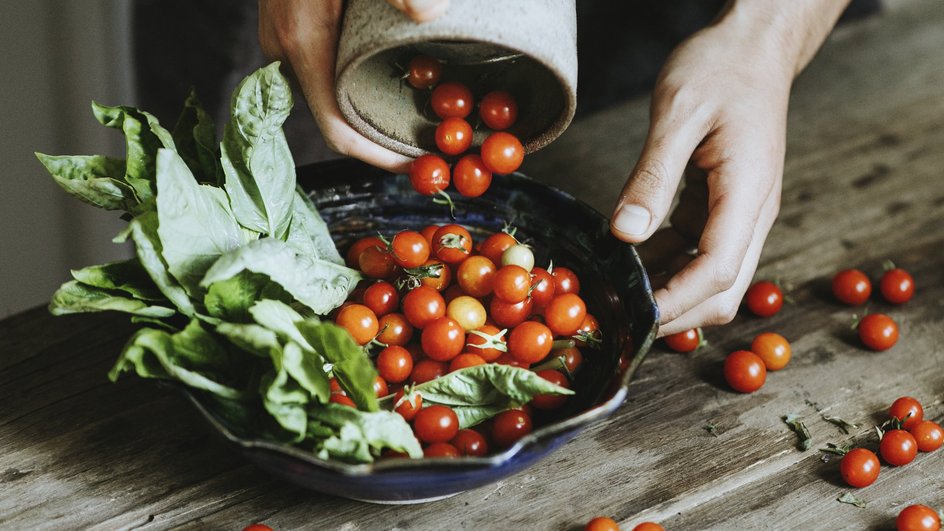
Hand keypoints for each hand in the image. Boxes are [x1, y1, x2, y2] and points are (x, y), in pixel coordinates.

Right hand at [258, 0, 449, 172]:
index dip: (379, 157)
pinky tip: (395, 74)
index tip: (420, 164)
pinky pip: (328, 68)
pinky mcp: (294, 25)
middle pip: (338, 117)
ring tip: (423, 112)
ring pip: (332, 92)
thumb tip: (426, 11)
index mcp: (303, 42)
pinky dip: (360, 80)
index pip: (337, 131)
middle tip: (435, 138)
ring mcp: (286, 38)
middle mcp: (287, 48)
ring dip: (374, 107)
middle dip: (386, 134)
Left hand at [609, 1, 847, 336]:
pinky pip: (696, 253)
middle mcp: (752, 213)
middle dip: (674, 312)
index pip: (718, 270)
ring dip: (666, 292)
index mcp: (748, 193)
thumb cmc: (720, 69)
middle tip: (619, 318)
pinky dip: (664, 266)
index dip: (676, 302)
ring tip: (614, 292)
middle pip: (722, 290)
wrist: (753, 48)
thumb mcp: (678, 114)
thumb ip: (653, 177)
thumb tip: (625, 233)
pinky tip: (627, 262)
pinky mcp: (722, 208)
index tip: (634, 318)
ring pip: (710, 278)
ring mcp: (740, 214)